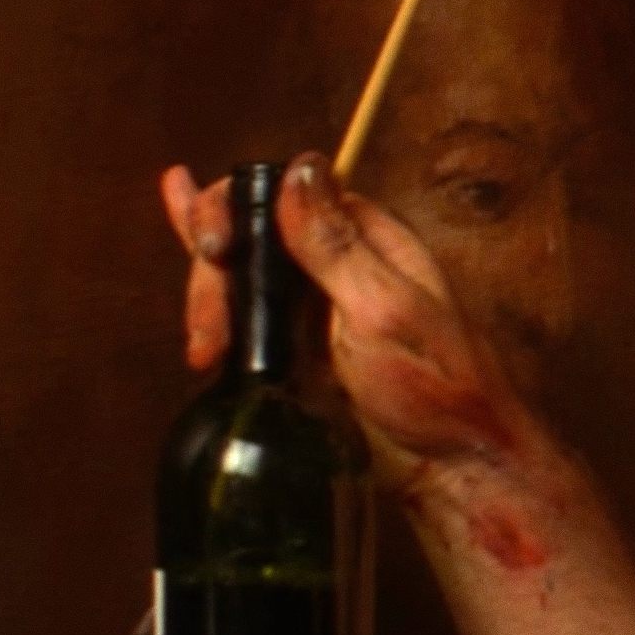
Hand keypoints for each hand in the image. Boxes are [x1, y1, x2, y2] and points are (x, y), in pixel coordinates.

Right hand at [161, 154, 539, 486]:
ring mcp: (319, 306)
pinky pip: (251, 311)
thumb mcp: (382, 309)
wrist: (455, 466)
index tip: (213, 250)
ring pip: (245, 275)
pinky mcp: (303, 348)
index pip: (285, 193)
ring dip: (210, 302)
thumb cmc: (437, 387)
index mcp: (369, 236)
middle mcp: (341, 261)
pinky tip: (178, 247)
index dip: (236, 210)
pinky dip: (215, 297)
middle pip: (254, 235)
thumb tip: (298, 168)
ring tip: (203, 353)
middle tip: (206, 331)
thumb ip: (336, 244)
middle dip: (217, 270)